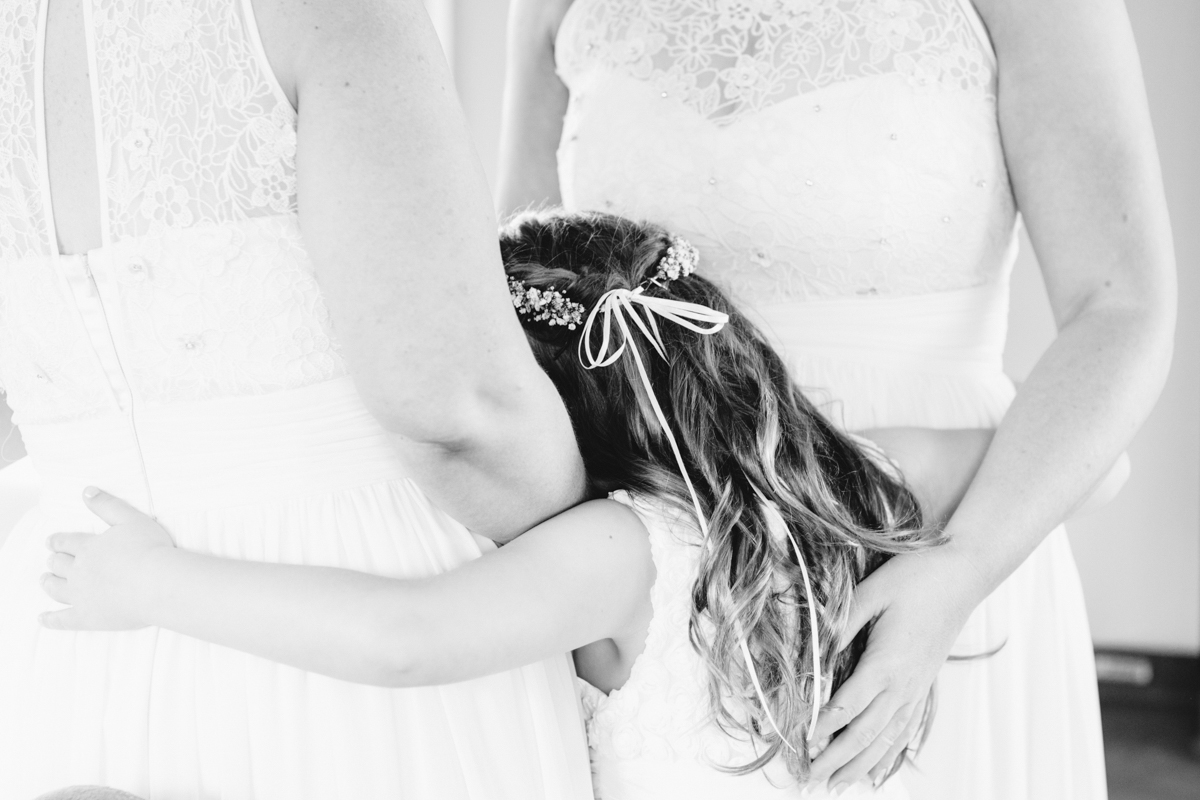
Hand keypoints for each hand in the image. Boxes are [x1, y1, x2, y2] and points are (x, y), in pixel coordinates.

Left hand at [40, 487, 175, 630]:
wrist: (158, 583)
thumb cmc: (150, 549)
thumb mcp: (131, 519)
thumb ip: (107, 504)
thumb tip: (87, 491)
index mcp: (89, 547)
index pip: (67, 542)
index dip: (58, 541)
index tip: (52, 542)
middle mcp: (79, 570)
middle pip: (59, 564)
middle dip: (54, 561)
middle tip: (51, 560)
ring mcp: (81, 595)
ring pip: (56, 588)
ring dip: (49, 583)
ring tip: (45, 580)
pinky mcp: (87, 617)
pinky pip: (63, 619)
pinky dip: (51, 619)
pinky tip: (43, 619)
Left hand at [808, 545, 988, 791]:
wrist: (964, 572)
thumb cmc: (917, 576)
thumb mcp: (872, 591)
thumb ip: (841, 624)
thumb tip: (813, 651)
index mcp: (887, 662)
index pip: (848, 706)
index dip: (823, 727)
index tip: (802, 744)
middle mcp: (904, 684)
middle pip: (865, 733)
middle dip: (836, 759)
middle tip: (810, 780)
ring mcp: (917, 688)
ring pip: (886, 738)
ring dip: (860, 764)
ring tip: (838, 785)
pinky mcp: (924, 685)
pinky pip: (905, 729)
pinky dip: (888, 753)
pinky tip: (876, 768)